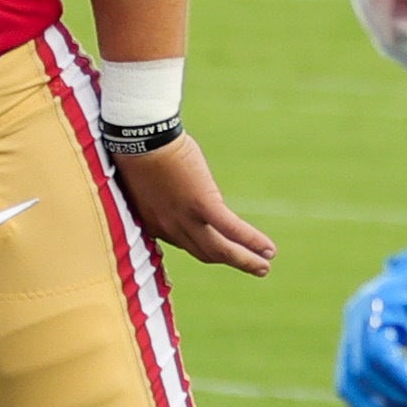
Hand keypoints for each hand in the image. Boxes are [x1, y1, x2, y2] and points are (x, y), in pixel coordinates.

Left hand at [113, 133, 272, 274]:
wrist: (139, 140)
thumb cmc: (139, 151)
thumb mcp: (144, 180)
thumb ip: (158, 193)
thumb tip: (170, 186)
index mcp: (154, 223)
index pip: (184, 242)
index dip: (203, 245)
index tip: (217, 247)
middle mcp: (169, 228)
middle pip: (205, 252)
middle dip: (229, 260)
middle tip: (251, 266)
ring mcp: (185, 218)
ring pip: (220, 250)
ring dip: (244, 260)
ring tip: (264, 266)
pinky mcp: (201, 204)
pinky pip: (230, 229)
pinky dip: (251, 241)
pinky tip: (268, 249)